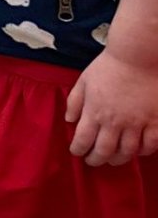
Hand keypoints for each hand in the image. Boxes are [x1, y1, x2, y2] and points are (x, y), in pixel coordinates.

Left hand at [66, 47, 157, 165]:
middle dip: (96, 160)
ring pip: (127, 152)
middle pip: (104, 151)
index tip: (77, 152)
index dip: (78, 150)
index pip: (83, 140)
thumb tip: (69, 120)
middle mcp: (115, 122)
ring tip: (113, 160)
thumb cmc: (109, 66)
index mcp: (95, 111)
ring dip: (118, 159)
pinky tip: (137, 151)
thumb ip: (74, 101)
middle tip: (93, 161)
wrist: (138, 55)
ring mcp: (137, 123)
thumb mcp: (84, 80)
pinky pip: (150, 145)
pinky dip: (143, 152)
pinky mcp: (155, 122)